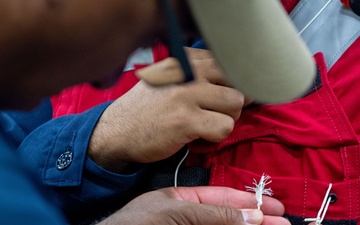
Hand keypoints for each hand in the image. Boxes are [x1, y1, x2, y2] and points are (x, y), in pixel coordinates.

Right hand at [88, 49, 246, 171]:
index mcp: (185, 60)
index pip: (228, 64)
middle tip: (213, 115)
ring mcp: (186, 95)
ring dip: (225, 120)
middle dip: (231, 105)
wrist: (117, 131)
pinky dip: (216, 137)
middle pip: (237, 84)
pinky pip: (224, 127)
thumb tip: (237, 82)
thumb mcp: (168, 79)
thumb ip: (198, 74)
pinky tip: (199, 138)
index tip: (219, 98)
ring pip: (236, 104)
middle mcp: (188, 72)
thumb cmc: (146, 107)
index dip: (230, 85)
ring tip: (205, 126)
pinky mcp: (186, 120)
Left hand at [97, 186, 290, 224]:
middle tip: (281, 221)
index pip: (221, 196)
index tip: (271, 205)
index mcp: (181, 200)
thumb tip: (250, 215)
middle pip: (228, 216)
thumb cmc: (136, 224)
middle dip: (254, 218)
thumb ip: (213, 213)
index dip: (247, 200)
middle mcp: (188, 217)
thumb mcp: (175, 212)